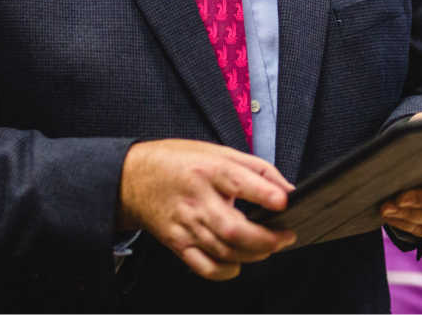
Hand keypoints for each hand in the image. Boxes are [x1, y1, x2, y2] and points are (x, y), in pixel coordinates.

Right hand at [118, 139, 296, 280]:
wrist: (133, 178)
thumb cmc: (178, 162)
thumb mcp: (218, 151)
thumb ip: (256, 169)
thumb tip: (287, 188)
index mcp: (209, 170)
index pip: (240, 183)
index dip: (266, 194)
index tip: (284, 202)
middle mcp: (197, 199)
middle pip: (234, 229)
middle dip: (266, 239)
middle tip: (285, 236)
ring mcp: (186, 225)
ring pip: (224, 251)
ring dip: (253, 254)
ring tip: (268, 247)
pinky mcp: (178, 243)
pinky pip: (204, 267)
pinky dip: (226, 271)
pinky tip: (238, 261)